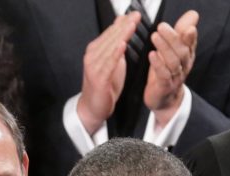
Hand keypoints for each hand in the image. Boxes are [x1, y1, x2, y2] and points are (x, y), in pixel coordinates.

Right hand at [76, 12, 140, 134]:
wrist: (93, 108)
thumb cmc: (104, 86)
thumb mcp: (112, 62)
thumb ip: (116, 46)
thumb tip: (122, 28)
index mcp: (96, 51)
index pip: (111, 33)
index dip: (123, 23)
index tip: (135, 14)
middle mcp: (93, 56)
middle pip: (110, 37)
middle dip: (124, 25)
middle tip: (136, 16)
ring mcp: (94, 66)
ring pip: (110, 47)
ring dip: (121, 36)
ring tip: (131, 25)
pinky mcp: (98, 78)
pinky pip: (108, 64)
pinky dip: (115, 54)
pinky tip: (122, 45)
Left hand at [144, 10, 197, 127]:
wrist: (164, 99)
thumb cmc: (168, 70)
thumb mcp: (175, 50)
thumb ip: (181, 32)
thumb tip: (193, 14)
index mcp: (187, 56)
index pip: (190, 44)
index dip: (190, 36)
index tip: (189, 27)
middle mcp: (183, 66)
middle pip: (182, 52)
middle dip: (173, 38)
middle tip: (161, 26)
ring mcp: (175, 77)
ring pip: (173, 63)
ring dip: (164, 48)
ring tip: (154, 36)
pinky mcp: (164, 86)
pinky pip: (163, 75)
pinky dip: (158, 64)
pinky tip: (152, 55)